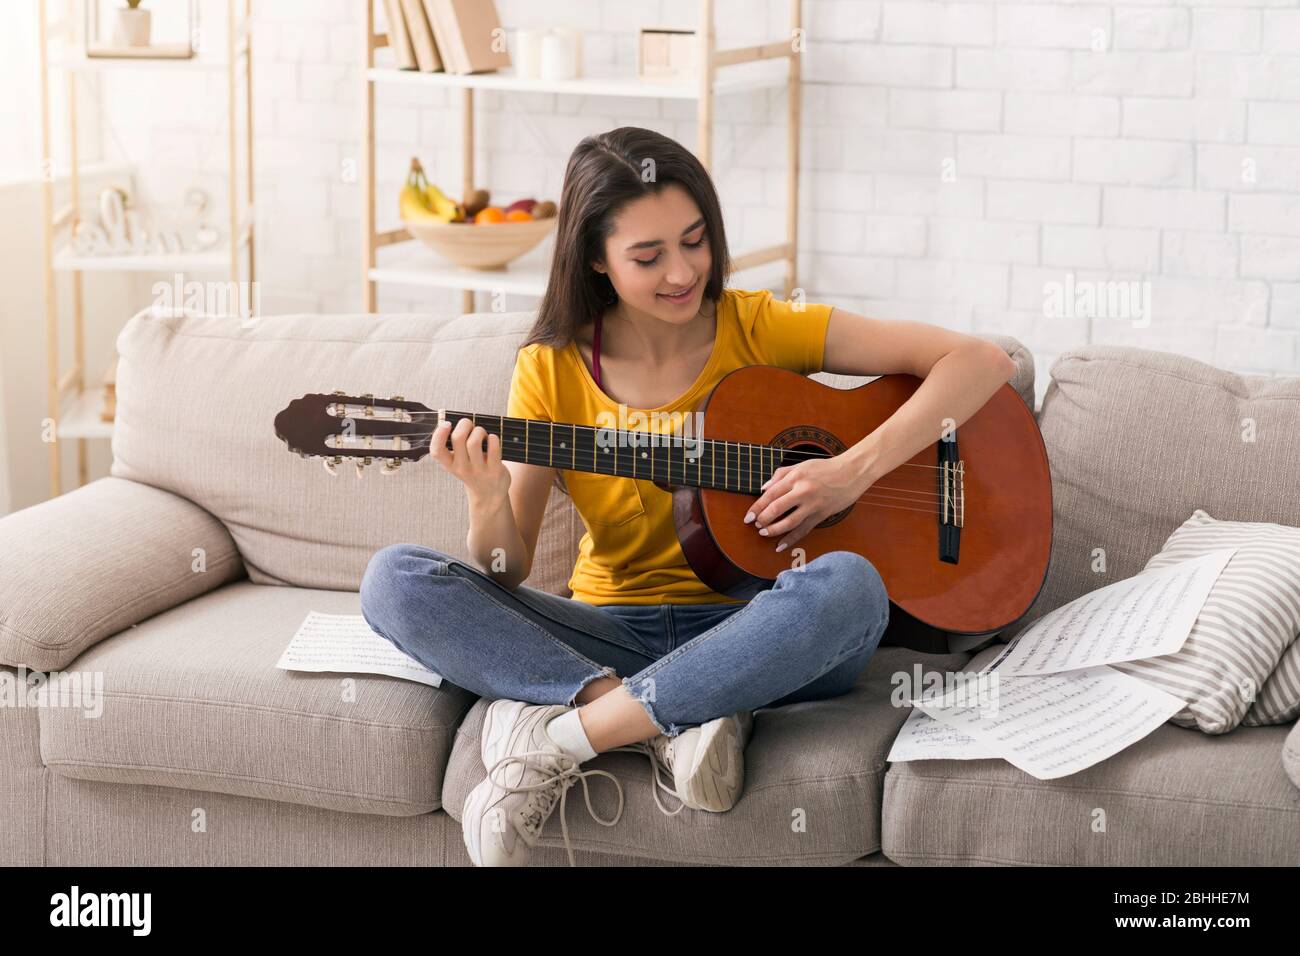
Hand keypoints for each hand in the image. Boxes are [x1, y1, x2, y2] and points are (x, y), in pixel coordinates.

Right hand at [430, 417, 510, 511]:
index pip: (436, 451)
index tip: (446, 424)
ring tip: (482, 434)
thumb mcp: (458, 463)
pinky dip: (493, 438)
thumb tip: (457, 421)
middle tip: (470, 425)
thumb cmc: (473, 471)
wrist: (489, 495)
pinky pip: (493, 448)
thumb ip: (455, 446)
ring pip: (475, 441)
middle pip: (458, 438)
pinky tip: (492, 440)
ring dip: (480, 431)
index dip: (439, 434)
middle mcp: (462, 468)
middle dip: (465, 424)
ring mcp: (478, 470)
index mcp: (450, 465)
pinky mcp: (495, 470)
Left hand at [743, 453, 869, 553]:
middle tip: (756, 525)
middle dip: (763, 519)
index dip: (757, 507)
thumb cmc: (825, 467)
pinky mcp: (822, 514)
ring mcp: (813, 504)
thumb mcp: (801, 465)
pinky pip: (803, 530)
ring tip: (764, 533)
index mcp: (795, 477)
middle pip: (776, 509)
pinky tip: (780, 545)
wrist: (852, 472)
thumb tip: (763, 489)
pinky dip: (791, 539)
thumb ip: (780, 475)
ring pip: (789, 522)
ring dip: (774, 530)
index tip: (748, 517)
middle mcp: (803, 490)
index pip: (770, 494)